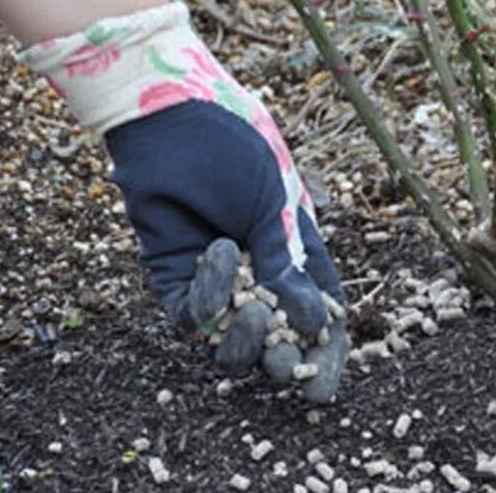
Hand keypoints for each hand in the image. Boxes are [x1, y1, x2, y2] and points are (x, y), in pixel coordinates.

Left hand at [20, 2, 348, 401]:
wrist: (171, 119)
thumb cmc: (234, 150)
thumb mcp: (275, 206)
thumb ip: (288, 265)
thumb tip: (316, 325)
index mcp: (294, 249)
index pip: (316, 310)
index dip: (323, 347)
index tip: (324, 377)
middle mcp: (256, 268)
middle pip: (275, 335)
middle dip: (283, 357)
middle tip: (285, 362)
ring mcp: (213, 276)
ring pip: (230, 338)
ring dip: (247, 338)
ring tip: (256, 310)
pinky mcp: (173, 275)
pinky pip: (191, 312)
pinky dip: (208, 294)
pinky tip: (218, 250)